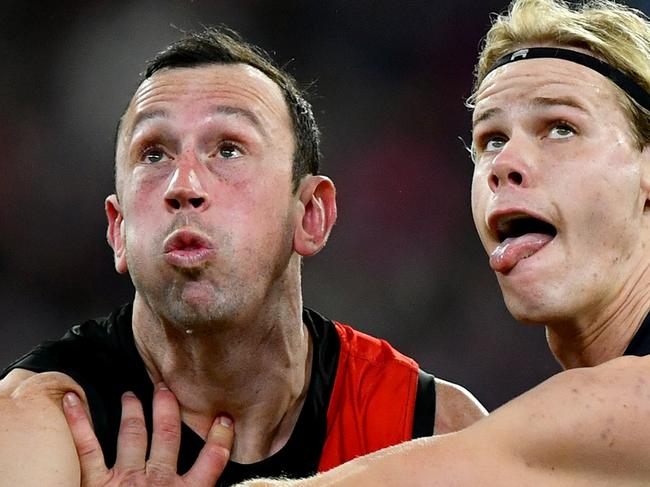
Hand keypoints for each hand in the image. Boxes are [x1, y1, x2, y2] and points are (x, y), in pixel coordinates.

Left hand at [62, 383, 232, 485]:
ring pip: (132, 434)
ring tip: (131, 396)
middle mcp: (157, 481)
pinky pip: (88, 447)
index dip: (220, 438)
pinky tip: (74, 400)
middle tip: (165, 389)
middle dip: (168, 409)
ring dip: (133, 411)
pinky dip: (79, 421)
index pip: (211, 462)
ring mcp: (125, 479)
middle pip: (168, 436)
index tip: (224, 418)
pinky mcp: (96, 483)